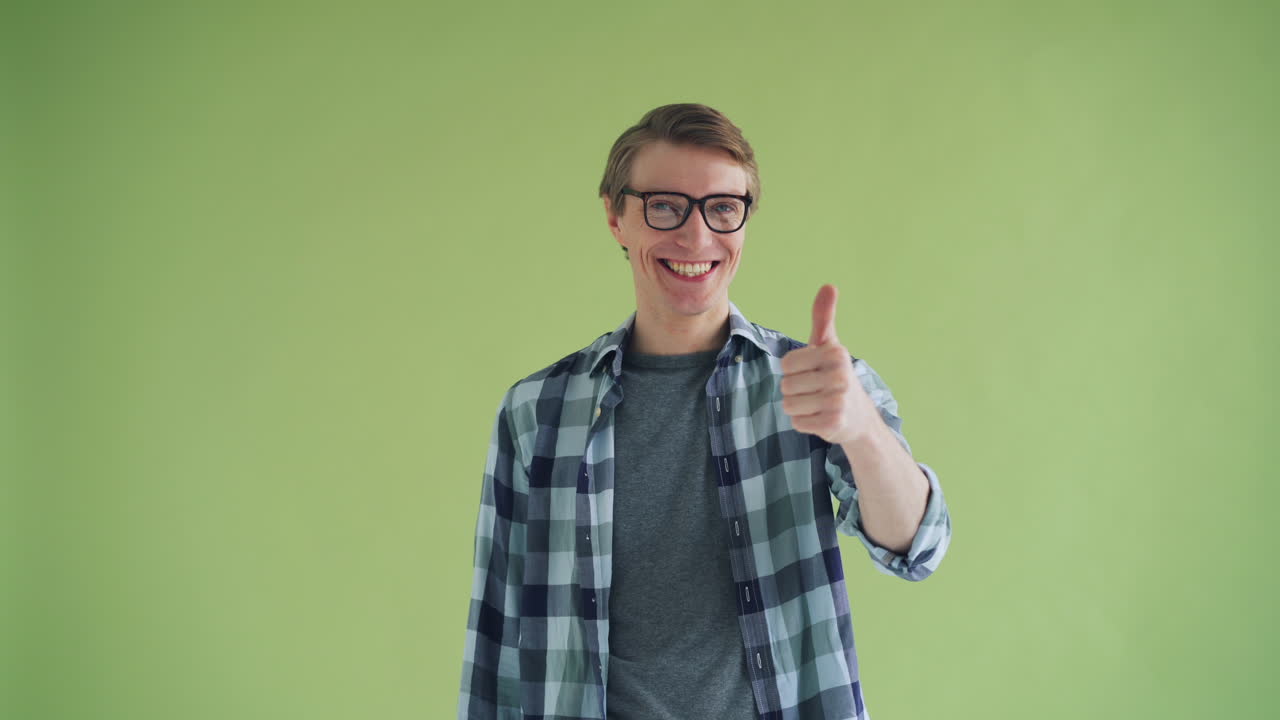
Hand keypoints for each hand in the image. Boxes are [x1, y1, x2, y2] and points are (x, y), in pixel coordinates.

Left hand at [779, 284, 879, 444]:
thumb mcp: (829, 345)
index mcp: (836, 353)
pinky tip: (821, 418)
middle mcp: (840, 376)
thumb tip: (829, 285)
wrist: (858, 417)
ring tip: (817, 404)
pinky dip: (804, 423)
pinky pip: (797, 423)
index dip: (793, 370)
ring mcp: (838, 401)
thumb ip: (824, 317)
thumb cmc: (835, 375)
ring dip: (798, 408)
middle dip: (795, 391)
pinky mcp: (833, 424)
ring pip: (789, 405)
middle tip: (815, 391)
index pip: (787, 364)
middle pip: (786, 385)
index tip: (812, 372)